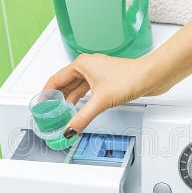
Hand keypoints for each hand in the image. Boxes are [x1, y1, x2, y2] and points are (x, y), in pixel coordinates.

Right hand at [42, 53, 161, 136]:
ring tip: (62, 113)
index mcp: (81, 64)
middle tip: (50, 112)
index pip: (56, 79)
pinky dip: (82, 100)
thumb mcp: (100, 101)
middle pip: (65, 84)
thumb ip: (82, 117)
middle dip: (58, 98)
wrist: (150, 76)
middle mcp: (88, 66)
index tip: (41, 104)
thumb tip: (70, 129)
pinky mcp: (106, 81)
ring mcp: (97, 73)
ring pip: (77, 88)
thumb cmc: (130, 77)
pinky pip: (87, 91)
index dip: (46, 92)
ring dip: (70, 100)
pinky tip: (80, 109)